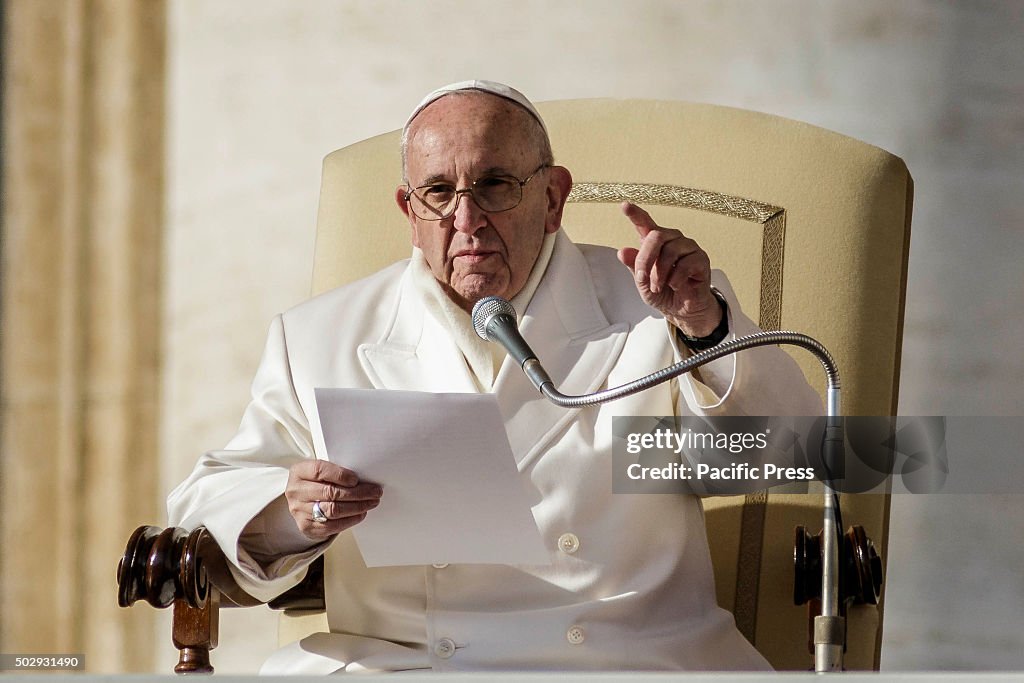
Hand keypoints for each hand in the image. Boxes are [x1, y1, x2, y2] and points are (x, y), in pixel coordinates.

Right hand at [285, 459, 381, 539]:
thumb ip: (336, 471)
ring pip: (333, 510)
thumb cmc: (316, 482)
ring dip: (357, 507)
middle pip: (330, 493)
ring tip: (371, 502)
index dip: (340, 475)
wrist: (300, 500)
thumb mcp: (320, 470)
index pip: (320, 471)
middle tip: (374, 492)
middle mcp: (296, 491)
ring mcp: (299, 510)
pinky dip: (350, 520)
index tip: (357, 479)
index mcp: (299, 472)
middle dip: (357, 493)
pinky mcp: (306, 526)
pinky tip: (361, 513)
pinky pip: (332, 526)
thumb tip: (363, 479)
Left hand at [616, 202, 720, 336]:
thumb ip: (635, 267)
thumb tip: (623, 252)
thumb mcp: (643, 284)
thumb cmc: (663, 293)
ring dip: (660, 273)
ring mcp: (688, 247)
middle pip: (656, 235)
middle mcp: (673, 240)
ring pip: (670, 250)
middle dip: (646, 259)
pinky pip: (686, 264)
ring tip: (658, 287)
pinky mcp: (701, 259)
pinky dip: (675, 279)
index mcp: (656, 243)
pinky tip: (675, 286)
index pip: (645, 224)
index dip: (635, 214)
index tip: (625, 206)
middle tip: (643, 278)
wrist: (681, 310)